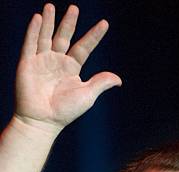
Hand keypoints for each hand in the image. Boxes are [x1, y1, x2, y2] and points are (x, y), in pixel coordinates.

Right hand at [14, 4, 121, 133]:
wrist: (43, 121)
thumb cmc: (65, 111)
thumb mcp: (87, 95)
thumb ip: (100, 83)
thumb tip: (119, 79)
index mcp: (72, 68)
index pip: (84, 47)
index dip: (94, 36)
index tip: (105, 24)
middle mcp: (57, 61)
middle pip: (64, 37)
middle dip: (69, 23)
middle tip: (75, 8)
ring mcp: (41, 61)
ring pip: (45, 36)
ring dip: (48, 21)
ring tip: (50, 6)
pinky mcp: (27, 63)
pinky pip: (30, 44)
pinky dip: (33, 31)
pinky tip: (37, 18)